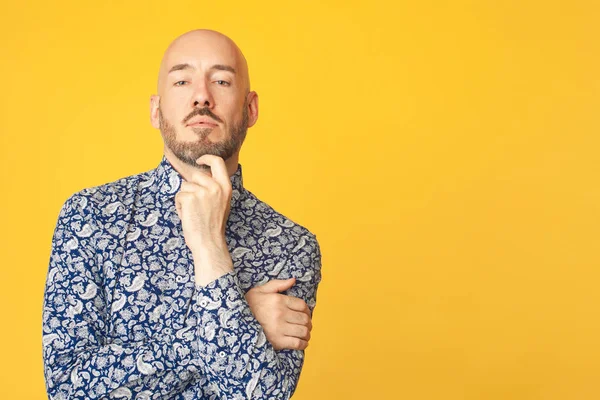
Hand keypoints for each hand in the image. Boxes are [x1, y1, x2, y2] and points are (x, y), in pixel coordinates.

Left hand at [175, 155, 232, 285]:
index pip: (218, 162)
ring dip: (184, 199)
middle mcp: (215, 187)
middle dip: (191, 187)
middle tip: (195, 206)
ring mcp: (203, 191)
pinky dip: (179, 206)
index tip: (199, 160)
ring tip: (192, 213)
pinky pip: (178, 196)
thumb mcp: (221, 203)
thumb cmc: (213, 227)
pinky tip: (187, 216)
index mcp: (226, 187)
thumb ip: (214, 189)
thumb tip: (197, 178)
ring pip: (185, 186)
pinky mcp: (190, 197)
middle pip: (196, 175)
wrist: (209, 243)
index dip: (207, 158)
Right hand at [245, 278, 312, 350]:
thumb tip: (294, 280)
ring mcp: (279, 328)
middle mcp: (281, 314)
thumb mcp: (261, 290)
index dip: (307, 311)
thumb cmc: (249, 305)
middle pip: (304, 319)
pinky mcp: (277, 341)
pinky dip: (303, 344)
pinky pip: (297, 343)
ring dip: (307, 333)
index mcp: (279, 301)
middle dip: (308, 322)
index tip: (306, 314)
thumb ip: (278, 284)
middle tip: (306, 325)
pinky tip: (302, 342)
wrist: (236, 321)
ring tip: (305, 334)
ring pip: (303, 331)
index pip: (302, 305)